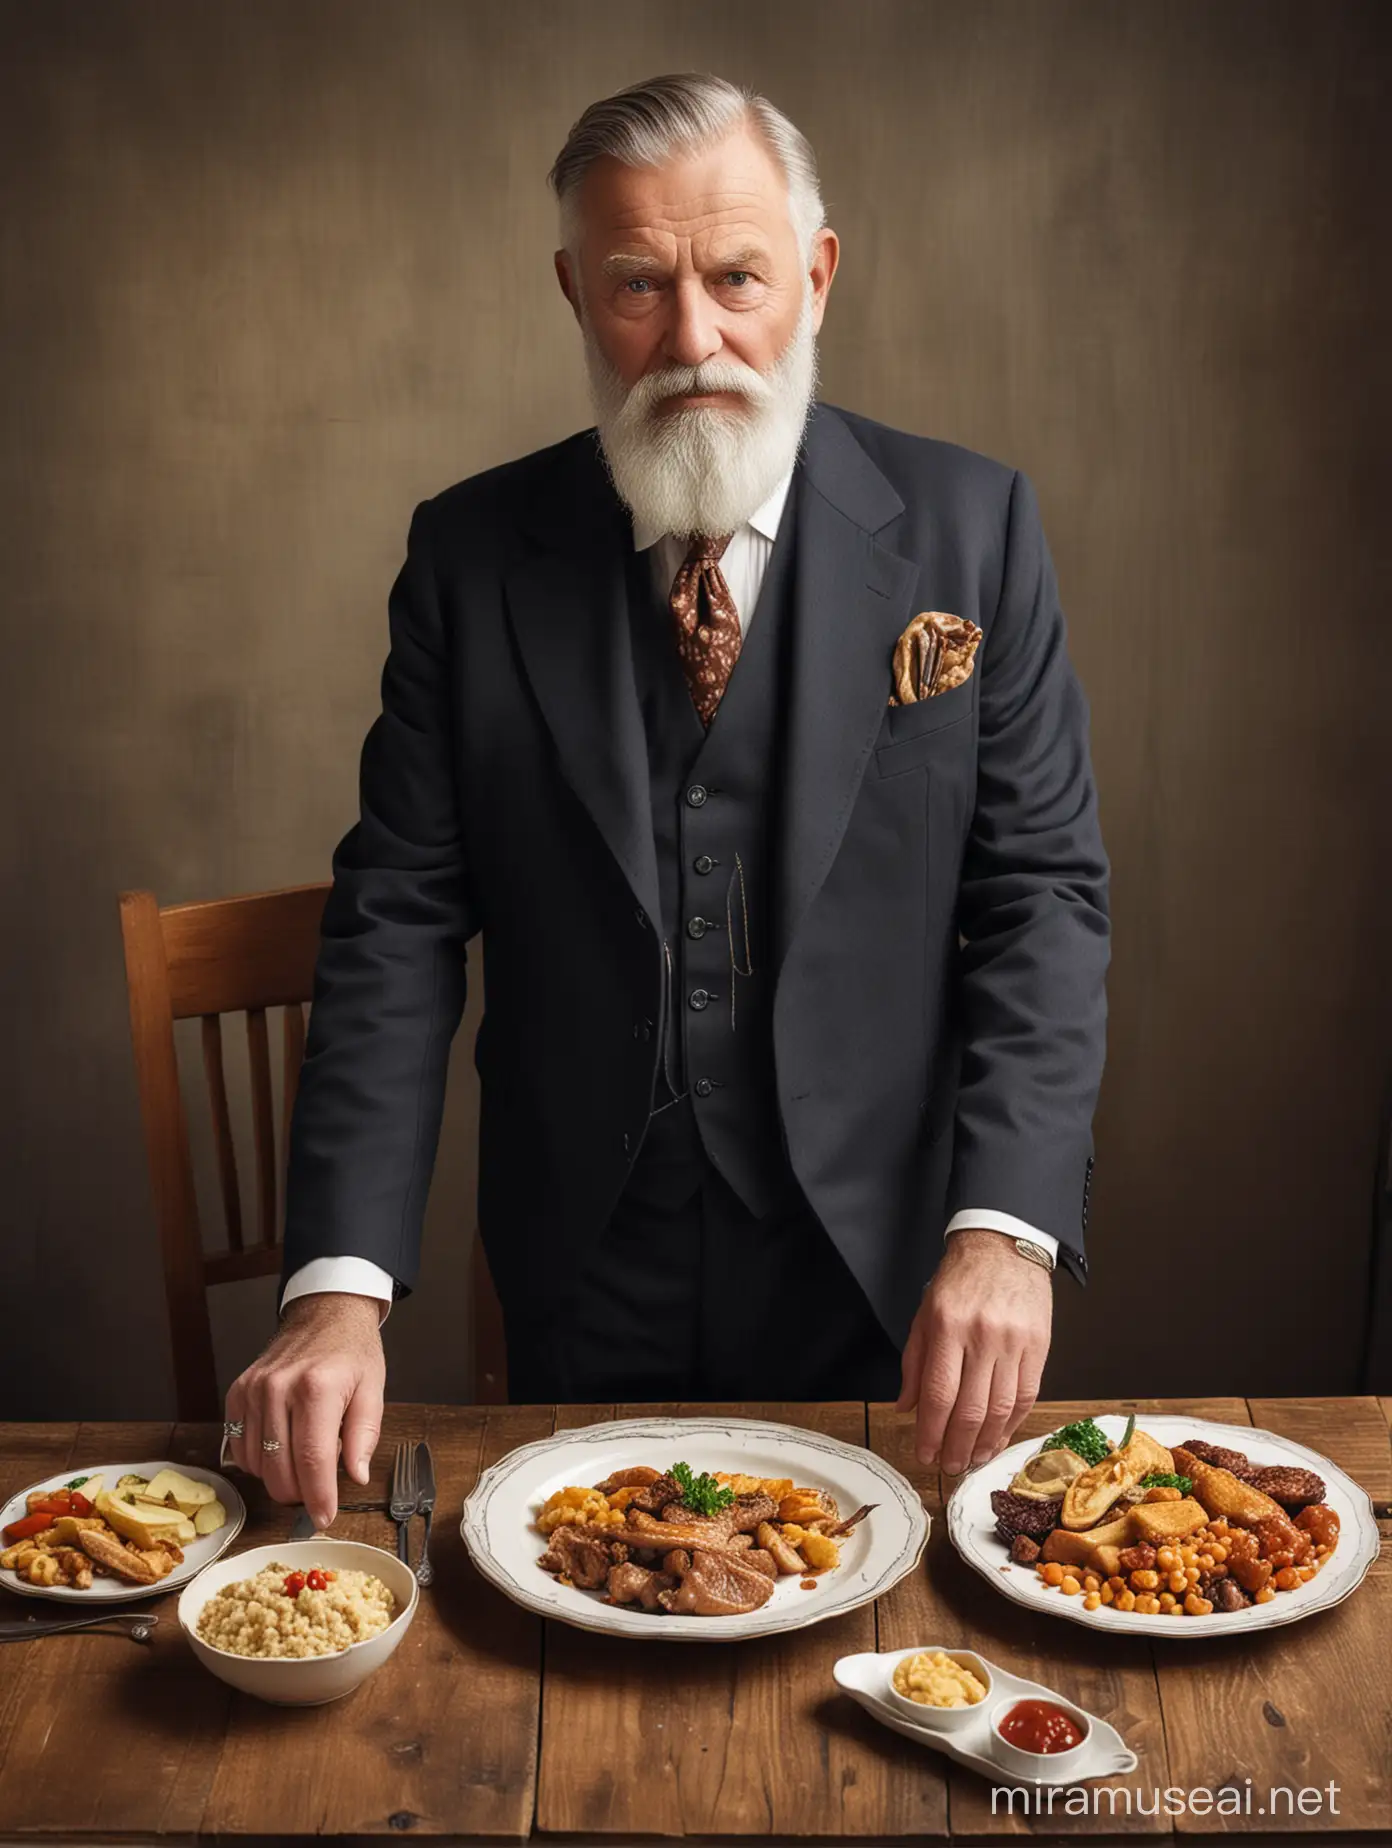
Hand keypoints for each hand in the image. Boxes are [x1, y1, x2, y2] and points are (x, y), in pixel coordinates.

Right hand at [225, 1293, 385, 1528]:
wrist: (324, 1312)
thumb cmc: (351, 1351)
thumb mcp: (373, 1388)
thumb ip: (364, 1435)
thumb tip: (356, 1476)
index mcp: (318, 1388)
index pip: (314, 1460)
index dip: (319, 1498)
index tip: (324, 1518)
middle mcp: (279, 1389)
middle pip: (281, 1469)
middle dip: (300, 1494)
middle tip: (319, 1491)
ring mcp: (253, 1391)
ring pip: (258, 1465)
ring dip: (280, 1478)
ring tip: (304, 1461)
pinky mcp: (237, 1393)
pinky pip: (240, 1448)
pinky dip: (260, 1461)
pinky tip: (281, 1450)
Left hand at [895, 1229, 1051, 1475]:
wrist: (1003, 1245)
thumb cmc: (959, 1280)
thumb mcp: (925, 1314)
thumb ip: (915, 1362)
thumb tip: (907, 1408)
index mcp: (948, 1327)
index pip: (940, 1394)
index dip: (932, 1432)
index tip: (926, 1454)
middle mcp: (982, 1337)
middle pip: (971, 1408)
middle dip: (958, 1446)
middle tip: (949, 1467)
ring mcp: (1014, 1342)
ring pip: (1002, 1409)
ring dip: (986, 1443)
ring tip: (972, 1460)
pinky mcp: (1039, 1346)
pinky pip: (1027, 1395)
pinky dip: (1012, 1424)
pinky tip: (998, 1439)